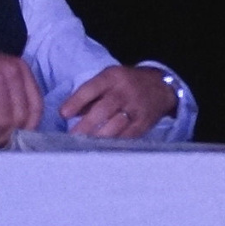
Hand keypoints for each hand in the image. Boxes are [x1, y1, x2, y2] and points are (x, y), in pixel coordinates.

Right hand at [0, 37, 44, 145]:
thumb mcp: (1, 73)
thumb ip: (15, 94)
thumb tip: (21, 128)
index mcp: (21, 69)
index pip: (36, 106)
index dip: (30, 127)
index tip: (19, 137)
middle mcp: (12, 73)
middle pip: (20, 117)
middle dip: (8, 135)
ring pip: (4, 121)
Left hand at [61, 64, 178, 138]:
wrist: (161, 86)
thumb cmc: (127, 83)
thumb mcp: (108, 79)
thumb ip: (89, 95)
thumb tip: (67, 113)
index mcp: (112, 78)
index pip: (91, 89)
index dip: (76, 101)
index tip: (63, 114)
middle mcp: (124, 92)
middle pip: (102, 110)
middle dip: (85, 125)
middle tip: (72, 136)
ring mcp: (135, 108)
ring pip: (115, 125)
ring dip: (98, 137)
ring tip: (85, 145)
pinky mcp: (144, 122)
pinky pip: (128, 135)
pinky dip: (114, 143)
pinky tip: (103, 148)